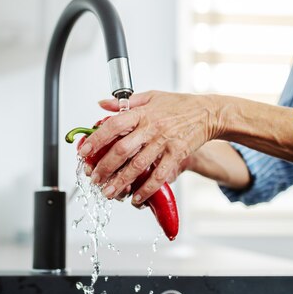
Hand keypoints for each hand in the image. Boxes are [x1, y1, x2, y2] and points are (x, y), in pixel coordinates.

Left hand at [80, 91, 218, 205]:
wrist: (208, 112)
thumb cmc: (179, 105)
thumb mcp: (151, 96)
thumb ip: (125, 102)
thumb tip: (102, 104)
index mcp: (142, 113)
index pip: (114, 125)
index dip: (97, 139)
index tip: (84, 152)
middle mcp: (151, 128)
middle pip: (123, 150)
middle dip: (105, 167)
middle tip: (94, 179)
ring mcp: (164, 142)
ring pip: (139, 166)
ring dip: (122, 181)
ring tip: (109, 192)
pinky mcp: (177, 154)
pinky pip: (159, 175)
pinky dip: (147, 189)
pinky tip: (136, 197)